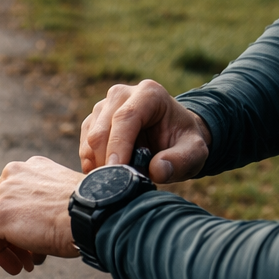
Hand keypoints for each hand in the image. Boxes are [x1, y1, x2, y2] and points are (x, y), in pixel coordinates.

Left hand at [0, 156, 83, 275]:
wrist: (93, 215)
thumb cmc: (88, 214)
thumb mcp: (64, 204)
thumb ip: (42, 213)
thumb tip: (32, 239)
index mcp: (31, 168)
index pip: (9, 197)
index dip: (16, 224)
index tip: (32, 245)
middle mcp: (13, 174)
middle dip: (8, 238)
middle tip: (26, 260)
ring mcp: (2, 194)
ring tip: (19, 268)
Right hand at [78, 79, 211, 181]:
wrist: (173, 136)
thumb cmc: (183, 142)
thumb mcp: (194, 152)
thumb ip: (181, 161)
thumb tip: (157, 169)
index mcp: (148, 93)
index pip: (125, 118)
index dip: (118, 146)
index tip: (117, 172)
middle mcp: (121, 94)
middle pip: (101, 129)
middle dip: (106, 161)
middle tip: (119, 184)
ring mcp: (104, 107)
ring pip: (89, 139)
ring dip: (99, 164)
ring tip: (120, 178)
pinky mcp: (93, 121)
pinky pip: (84, 146)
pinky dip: (92, 164)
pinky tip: (110, 172)